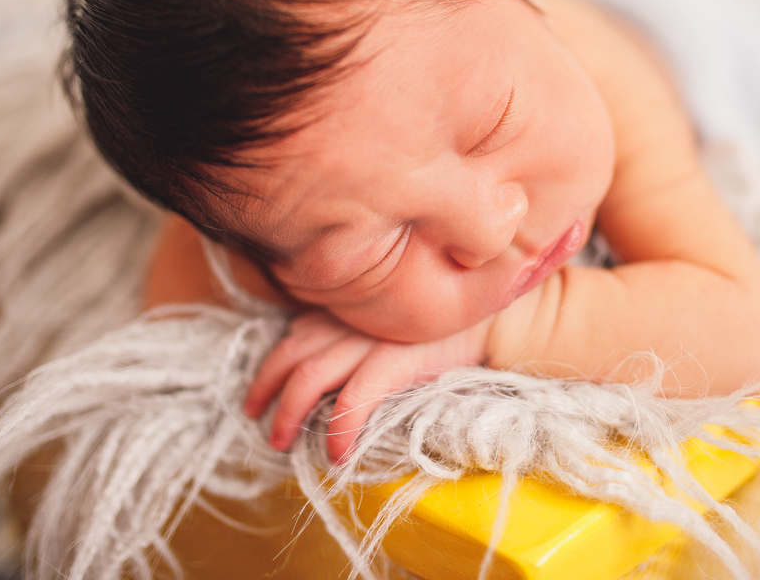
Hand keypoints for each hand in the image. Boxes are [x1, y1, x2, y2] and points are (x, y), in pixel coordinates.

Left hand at [244, 310, 492, 462]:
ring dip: (290, 413)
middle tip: (259, 421)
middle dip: (266, 390)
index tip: (259, 394)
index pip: (295, 332)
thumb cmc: (448, 324)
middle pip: (290, 352)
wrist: (500, 315)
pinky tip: (337, 454)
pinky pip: (354, 399)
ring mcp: (372, 336)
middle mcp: (353, 316)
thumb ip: (361, 332)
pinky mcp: (397, 358)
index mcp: (351, 306)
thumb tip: (330, 368)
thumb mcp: (394, 321)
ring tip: (282, 443)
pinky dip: (339, 429)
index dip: (270, 367)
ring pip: (309, 376)